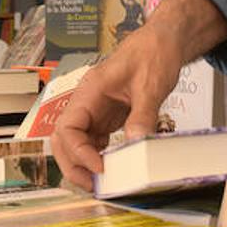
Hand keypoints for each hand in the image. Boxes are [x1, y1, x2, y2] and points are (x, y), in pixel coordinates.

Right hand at [51, 0, 226, 189]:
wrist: (163, 41)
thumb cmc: (152, 52)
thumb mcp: (151, 85)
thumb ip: (142, 115)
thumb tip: (136, 143)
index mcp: (90, 90)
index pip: (68, 127)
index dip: (79, 152)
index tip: (100, 167)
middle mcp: (87, 102)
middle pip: (63, 140)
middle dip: (73, 165)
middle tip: (93, 185)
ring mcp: (95, 110)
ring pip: (76, 143)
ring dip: (84, 165)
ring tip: (102, 183)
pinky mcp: (107, 117)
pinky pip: (94, 142)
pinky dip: (98, 158)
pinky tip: (110, 168)